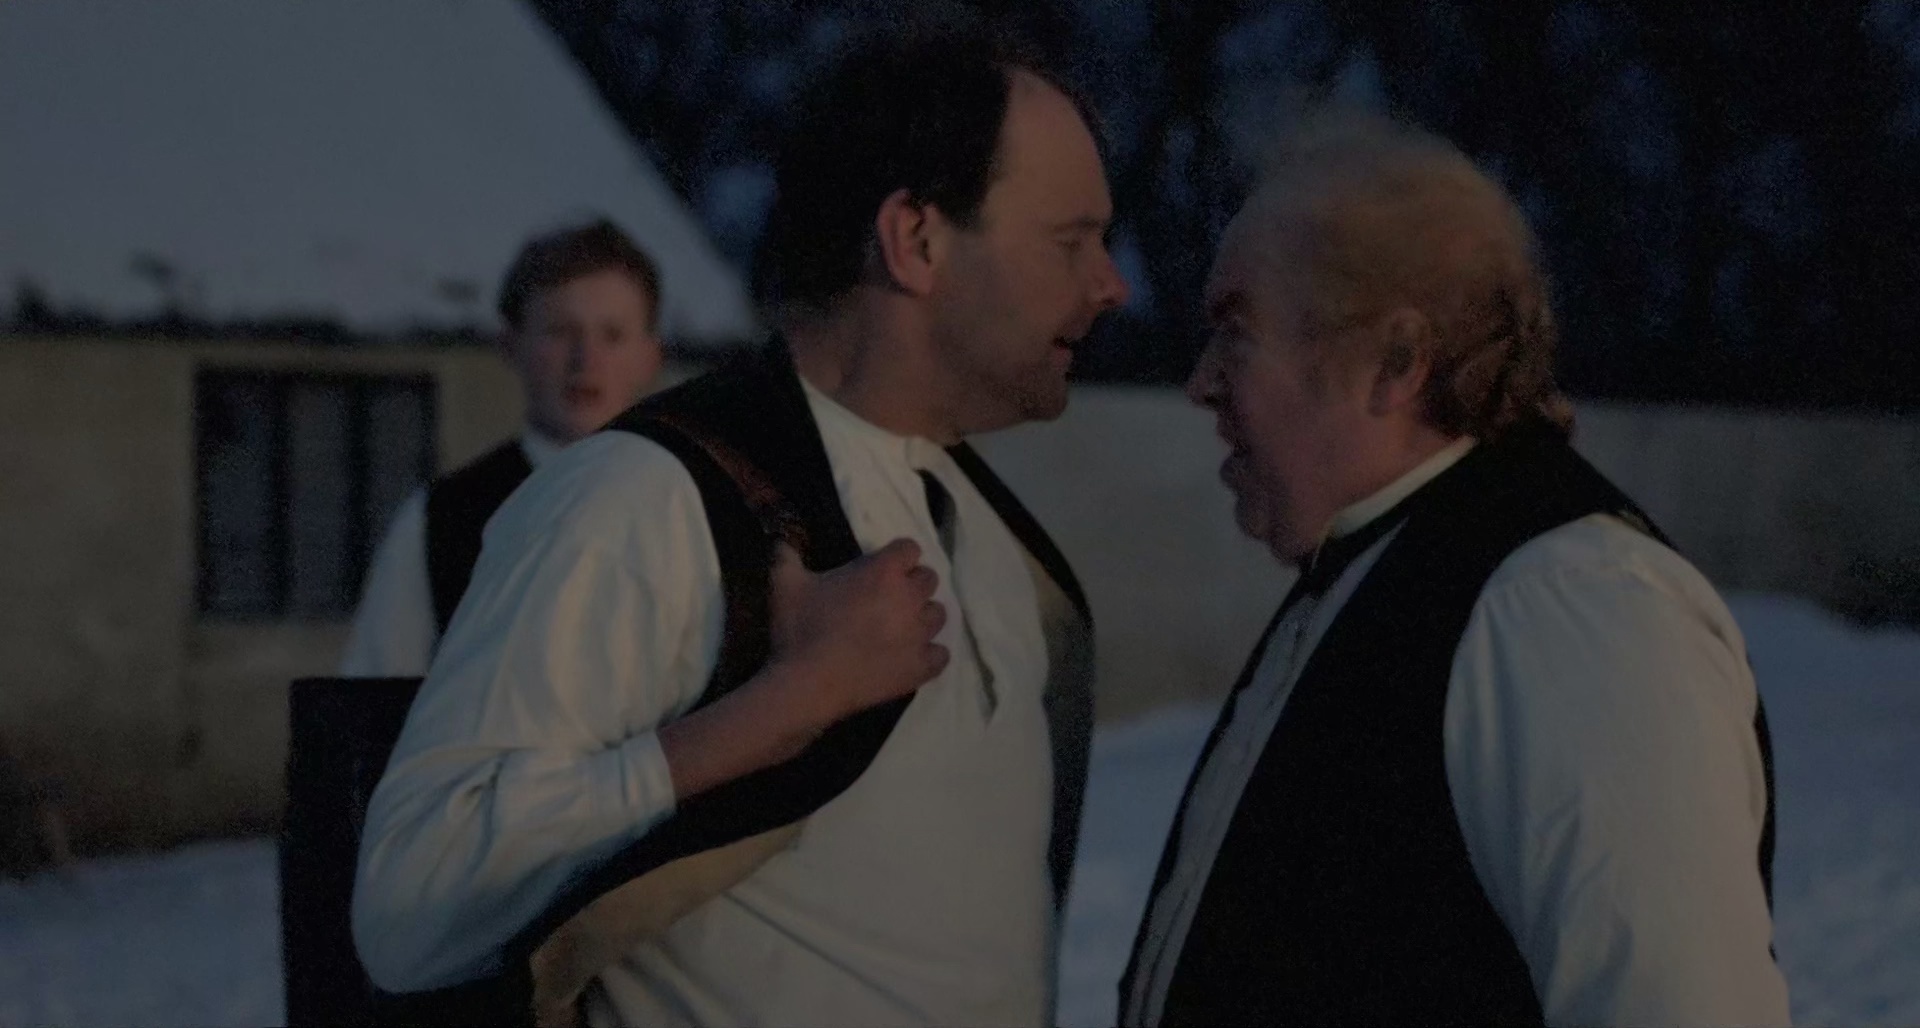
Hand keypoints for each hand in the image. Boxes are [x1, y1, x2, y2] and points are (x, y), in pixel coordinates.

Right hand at [766, 538, 949, 733]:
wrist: (809, 685)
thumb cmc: (800, 630)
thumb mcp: (784, 584)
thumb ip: (786, 556)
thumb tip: (781, 540)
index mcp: (883, 571)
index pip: (910, 548)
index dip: (897, 556)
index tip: (881, 567)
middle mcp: (910, 598)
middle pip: (929, 579)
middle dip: (912, 584)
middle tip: (889, 598)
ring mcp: (919, 634)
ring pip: (938, 615)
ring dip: (923, 616)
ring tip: (901, 628)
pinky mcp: (921, 667)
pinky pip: (941, 655)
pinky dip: (929, 654)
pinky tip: (911, 657)